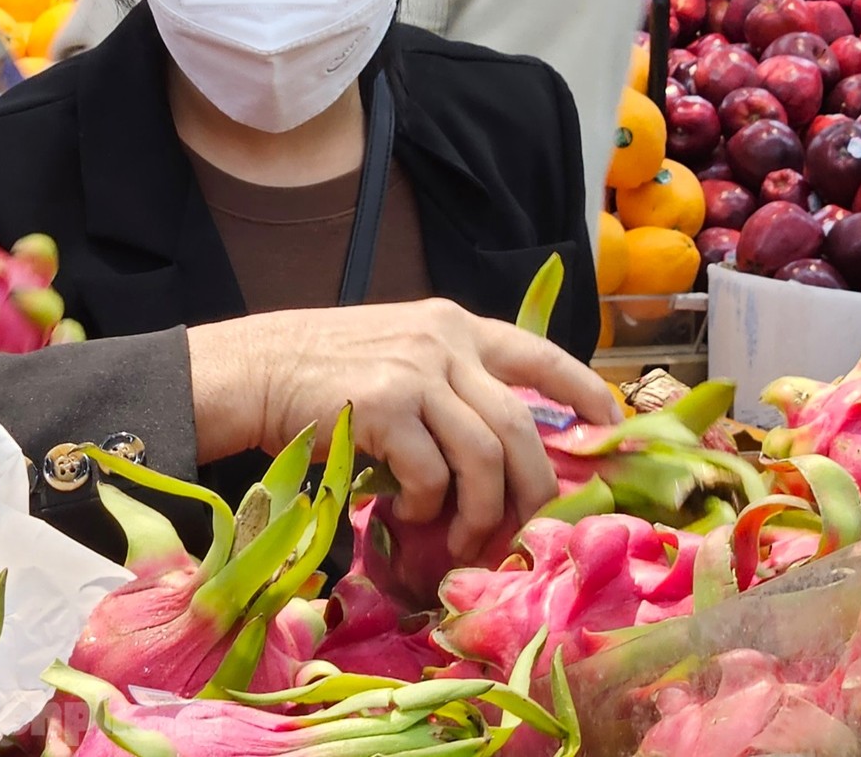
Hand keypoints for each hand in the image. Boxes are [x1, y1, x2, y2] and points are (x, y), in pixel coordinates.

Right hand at [186, 299, 619, 560]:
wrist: (251, 369)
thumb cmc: (320, 372)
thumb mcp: (397, 352)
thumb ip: (448, 381)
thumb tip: (504, 449)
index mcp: (452, 325)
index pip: (537, 352)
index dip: (582, 389)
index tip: (608, 424)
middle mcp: (442, 342)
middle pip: (520, 426)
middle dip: (531, 489)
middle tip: (519, 529)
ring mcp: (413, 373)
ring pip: (484, 458)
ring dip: (478, 512)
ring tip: (456, 535)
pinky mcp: (382, 408)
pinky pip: (430, 475)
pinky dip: (424, 507)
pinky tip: (402, 514)